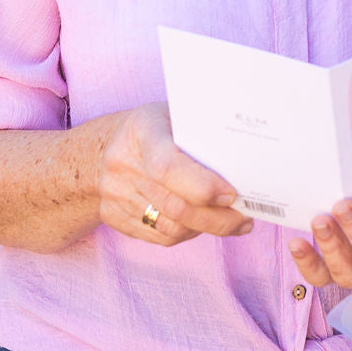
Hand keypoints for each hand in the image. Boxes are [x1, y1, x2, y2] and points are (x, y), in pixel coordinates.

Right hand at [97, 102, 252, 246]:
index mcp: (142, 131)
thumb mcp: (178, 114)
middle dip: (218, 217)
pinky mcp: (113, 216)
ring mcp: (114, 193)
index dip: (203, 187)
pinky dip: (187, 232)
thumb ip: (205, 133)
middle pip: (175, 206)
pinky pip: (160, 236)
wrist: (104, 144)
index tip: (233, 194)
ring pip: (171, 227)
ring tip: (232, 221)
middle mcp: (122, 164)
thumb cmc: (157, 126)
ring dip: (207, 228)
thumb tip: (247, 161)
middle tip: (245, 216)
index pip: (168, 167)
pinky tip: (202, 223)